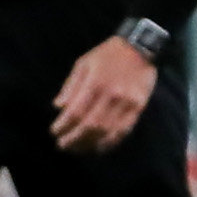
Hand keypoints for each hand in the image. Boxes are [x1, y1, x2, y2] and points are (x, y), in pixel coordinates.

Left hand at [51, 36, 156, 154]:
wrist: (141, 47)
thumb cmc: (108, 54)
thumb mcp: (83, 63)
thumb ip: (71, 85)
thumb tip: (58, 107)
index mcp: (95, 83)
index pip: (76, 112)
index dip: (64, 125)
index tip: (55, 132)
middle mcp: (111, 96)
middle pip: (90, 125)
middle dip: (74, 139)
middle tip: (63, 145)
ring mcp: (127, 103)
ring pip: (107, 131)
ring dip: (90, 144)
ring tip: (78, 149)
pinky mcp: (139, 108)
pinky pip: (124, 130)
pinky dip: (111, 142)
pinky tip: (100, 147)